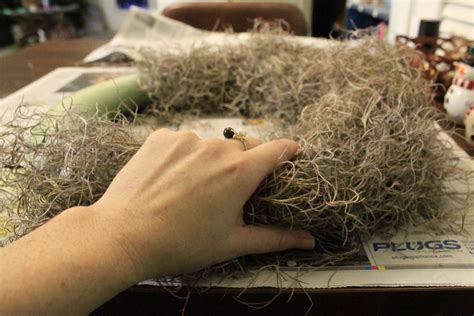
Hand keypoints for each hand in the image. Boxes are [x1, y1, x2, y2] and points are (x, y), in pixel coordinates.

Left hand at [94, 129, 314, 280]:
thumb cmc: (181, 243)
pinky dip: (185, 155)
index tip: (290, 157)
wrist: (123, 235)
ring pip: (212, 145)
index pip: (279, 148)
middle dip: (244, 165)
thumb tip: (309, 241)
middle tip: (228, 192)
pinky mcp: (162, 137)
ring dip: (211, 161)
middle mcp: (216, 147)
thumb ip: (276, 238)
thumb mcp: (232, 243)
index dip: (289, 152)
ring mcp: (186, 138)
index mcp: (240, 171)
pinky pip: (184, 141)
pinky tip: (171, 179)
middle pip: (244, 148)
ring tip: (193, 189)